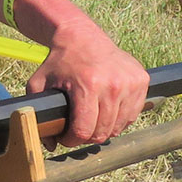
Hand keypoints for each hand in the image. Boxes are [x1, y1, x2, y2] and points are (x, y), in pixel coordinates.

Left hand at [27, 19, 148, 148]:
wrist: (81, 37)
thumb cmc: (59, 62)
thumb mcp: (39, 84)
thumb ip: (39, 114)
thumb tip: (50, 145)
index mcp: (88, 86)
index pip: (84, 131)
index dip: (72, 139)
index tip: (66, 137)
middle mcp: (113, 85)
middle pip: (103, 132)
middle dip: (87, 136)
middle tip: (79, 129)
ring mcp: (130, 82)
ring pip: (120, 126)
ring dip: (105, 128)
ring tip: (92, 119)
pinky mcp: (142, 80)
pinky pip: (133, 114)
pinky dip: (120, 118)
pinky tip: (107, 109)